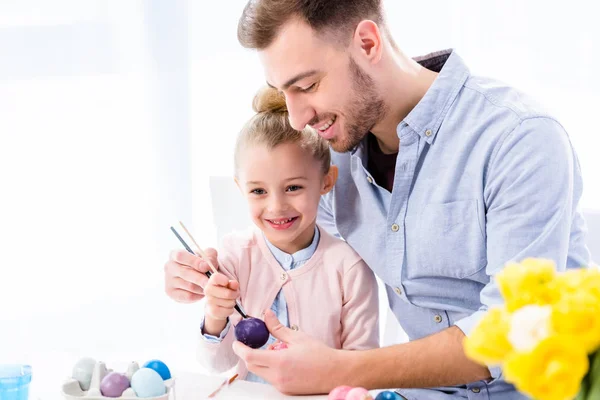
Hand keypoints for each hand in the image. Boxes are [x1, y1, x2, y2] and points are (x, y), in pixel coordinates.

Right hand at [163, 248, 217, 302]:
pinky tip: (203, 292)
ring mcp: (168, 281)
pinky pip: (188, 296)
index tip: (206, 266)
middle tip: (210, 281)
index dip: (194, 261)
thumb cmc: (203, 264)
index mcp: (175, 254)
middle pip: (185, 273)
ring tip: (209, 285)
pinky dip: (198, 295)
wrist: (199, 278)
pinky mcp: (171, 293)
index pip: (180, 256)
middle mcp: (169, 267)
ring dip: (201, 287)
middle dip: (200, 278)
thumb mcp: (208, 256)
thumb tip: (207, 265)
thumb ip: (210, 256)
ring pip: (188, 286)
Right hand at [203, 272, 240, 334]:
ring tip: (229, 300)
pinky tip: (225, 307)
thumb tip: (235, 284)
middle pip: (228, 294)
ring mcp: (209, 302)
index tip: (227, 283)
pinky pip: (229, 310)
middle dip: (235, 294)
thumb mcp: (228, 285)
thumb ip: (232, 284)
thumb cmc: (223, 292)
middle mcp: (208, 291)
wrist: (213, 307)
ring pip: (230, 302)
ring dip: (233, 302)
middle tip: (234, 294)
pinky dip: (231, 309)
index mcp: (211, 281)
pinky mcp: (213, 312)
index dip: (225, 280)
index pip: (216, 278)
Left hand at [232, 310, 346, 393]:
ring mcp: (282, 386)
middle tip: (254, 343)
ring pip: (261, 373)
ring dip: (262, 361)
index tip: (237, 342)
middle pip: (252, 366)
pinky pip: (271, 379)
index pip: (250, 357)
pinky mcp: (286, 390)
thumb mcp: (297, 337)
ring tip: (278, 351)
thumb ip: (278, 328)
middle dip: (250, 354)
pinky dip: (271, 369)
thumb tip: (266, 315)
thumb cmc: (320, 354)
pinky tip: (284, 361)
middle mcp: (278, 377)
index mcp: (280, 362)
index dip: (240, 349)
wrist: (336, 372)